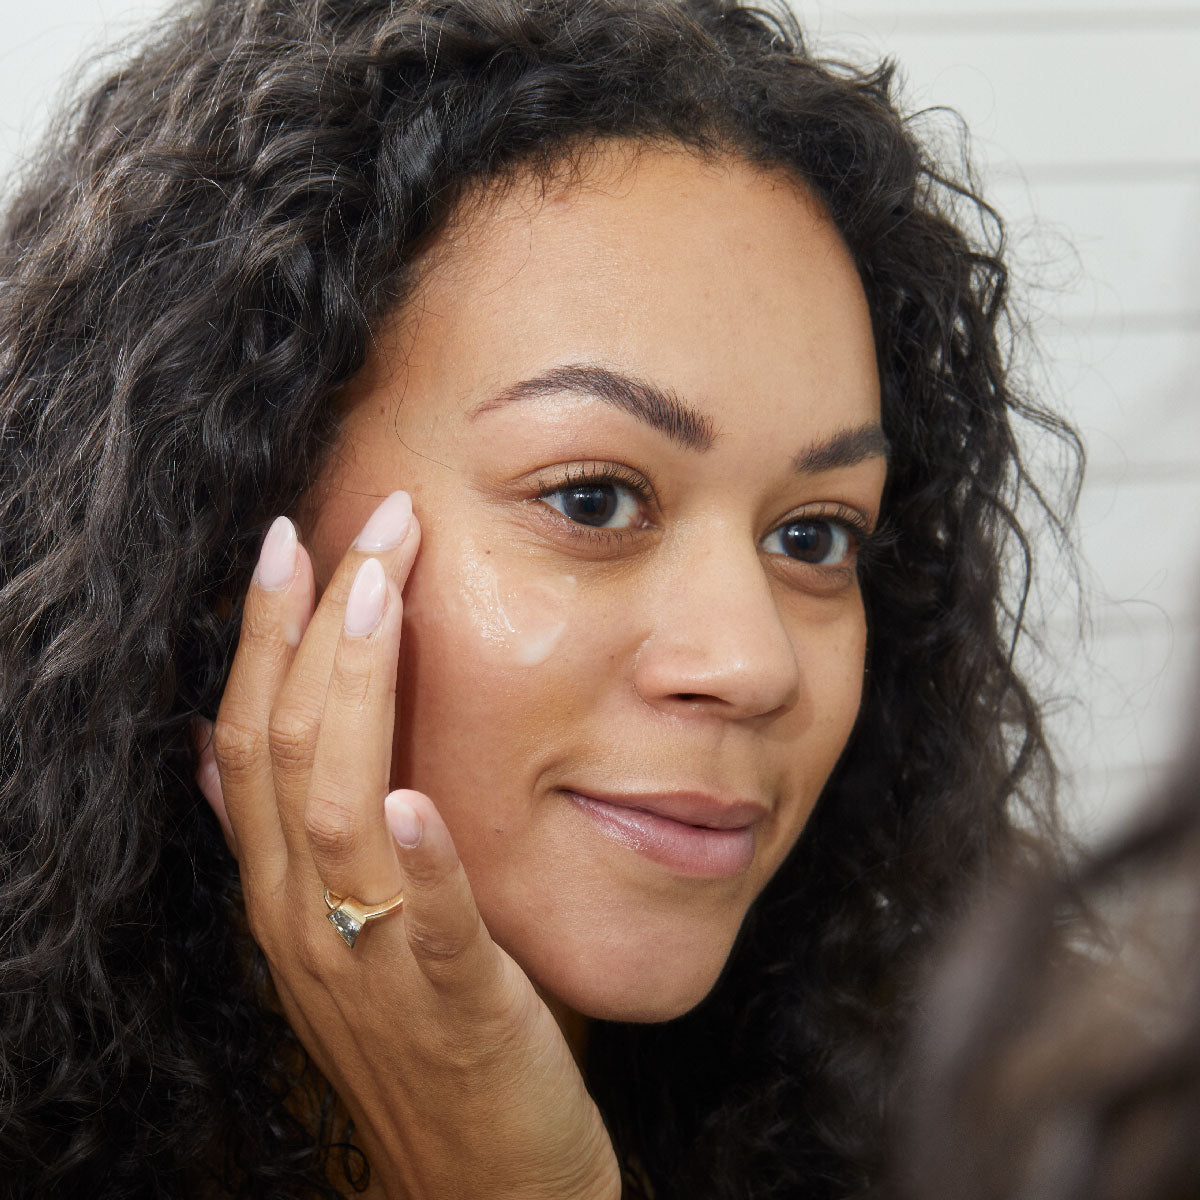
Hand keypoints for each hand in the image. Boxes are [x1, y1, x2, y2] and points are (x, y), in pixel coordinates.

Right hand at [192, 493, 619, 1199]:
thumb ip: (284, 838)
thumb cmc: (423, 1026)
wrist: (478, 1174)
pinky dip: (415, 859)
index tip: (290, 539)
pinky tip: (417, 796)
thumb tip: (218, 747)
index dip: (263, 636)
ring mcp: (364, 966)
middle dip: (317, 625)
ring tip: (380, 596)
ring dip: (355, 695)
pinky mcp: (448, 1007)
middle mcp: (301, 920)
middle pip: (285, 750)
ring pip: (334, 809)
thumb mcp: (340, 924)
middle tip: (366, 522)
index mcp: (282, 890)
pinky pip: (420, 926)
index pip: (248, 738)